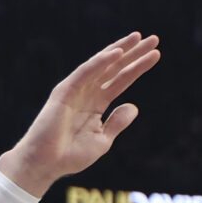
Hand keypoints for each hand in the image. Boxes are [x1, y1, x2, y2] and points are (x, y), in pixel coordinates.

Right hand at [0, 33, 160, 193]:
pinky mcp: (64, 92)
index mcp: (96, 104)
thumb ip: (117, 123)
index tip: (156, 55)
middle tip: (154, 39)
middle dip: (134, 53)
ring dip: (120, 50)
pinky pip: (85, 73)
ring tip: (139, 38)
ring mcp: (75, 90)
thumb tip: (134, 106)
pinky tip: (117, 53)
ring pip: (102, 65)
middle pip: (115, 68)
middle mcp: (87, 92)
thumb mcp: (102, 140)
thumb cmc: (70, 156)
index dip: (138, 67)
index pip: (121, 80)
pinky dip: (100, 62)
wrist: (46, 164)